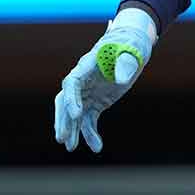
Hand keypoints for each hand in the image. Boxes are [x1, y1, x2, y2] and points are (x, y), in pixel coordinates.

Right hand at [53, 7, 156, 152]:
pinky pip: (89, 120)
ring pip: (74, 115)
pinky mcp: (95, 103)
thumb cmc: (129, 46)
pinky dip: (91, 133)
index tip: (76, 114)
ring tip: (71, 147)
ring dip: (73, 131)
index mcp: (87, 66)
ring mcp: (87, 94)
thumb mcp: (130, 52)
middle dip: (63, 120)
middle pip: (65, 102)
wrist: (132, 48)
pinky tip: (96, 147)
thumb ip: (125, 64)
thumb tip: (121, 80)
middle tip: (62, 138)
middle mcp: (82, 82)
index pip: (72, 83)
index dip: (71, 99)